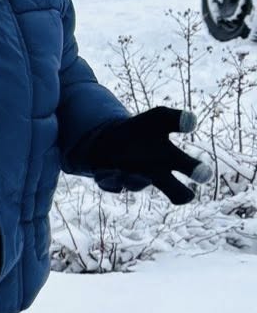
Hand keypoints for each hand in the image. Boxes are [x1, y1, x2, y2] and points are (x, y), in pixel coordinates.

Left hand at [72, 106, 212, 204]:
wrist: (109, 137)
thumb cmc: (142, 128)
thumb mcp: (160, 117)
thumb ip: (176, 118)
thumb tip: (191, 121)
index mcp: (173, 160)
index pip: (193, 170)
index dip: (198, 172)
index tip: (203, 174)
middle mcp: (156, 175)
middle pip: (176, 192)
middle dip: (180, 193)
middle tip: (186, 195)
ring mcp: (132, 180)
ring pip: (137, 185)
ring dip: (136, 178)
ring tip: (132, 171)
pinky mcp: (109, 181)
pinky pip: (110, 183)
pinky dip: (110, 177)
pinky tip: (109, 170)